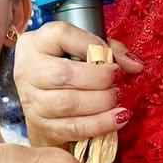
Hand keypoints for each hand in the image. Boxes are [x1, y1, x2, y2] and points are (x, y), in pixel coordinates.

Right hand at [14, 23, 142, 146]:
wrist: (45, 105)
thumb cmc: (68, 70)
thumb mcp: (84, 50)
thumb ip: (110, 50)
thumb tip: (135, 65)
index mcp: (35, 43)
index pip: (60, 35)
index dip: (90, 44)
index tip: (110, 56)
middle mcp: (27, 70)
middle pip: (63, 74)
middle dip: (99, 78)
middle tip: (117, 80)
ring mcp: (32, 101)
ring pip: (68, 103)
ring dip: (101, 102)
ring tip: (116, 98)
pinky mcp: (42, 126)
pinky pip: (74, 127)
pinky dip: (100, 124)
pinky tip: (117, 118)